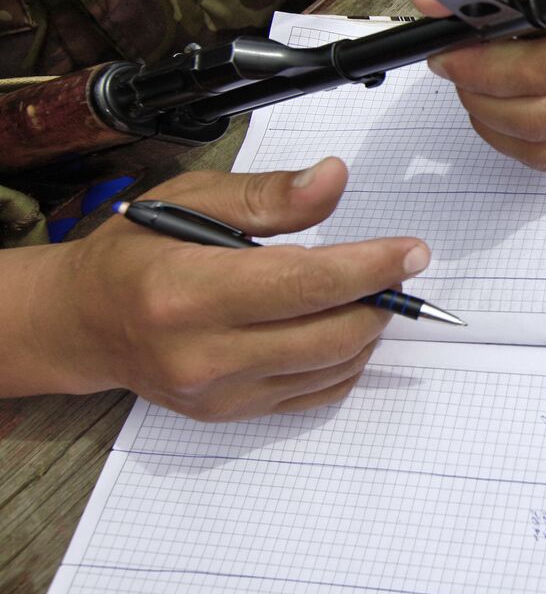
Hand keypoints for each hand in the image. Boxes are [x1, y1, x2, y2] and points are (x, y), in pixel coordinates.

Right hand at [7, 158, 428, 420]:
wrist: (84, 323)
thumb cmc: (138, 251)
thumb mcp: (193, 199)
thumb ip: (269, 195)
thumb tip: (335, 178)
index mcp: (188, 294)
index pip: (305, 285)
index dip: (371, 267)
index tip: (414, 251)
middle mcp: (202, 355)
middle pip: (331, 335)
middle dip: (379, 299)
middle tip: (395, 267)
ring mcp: (218, 394)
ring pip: (332, 368)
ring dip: (367, 328)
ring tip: (365, 291)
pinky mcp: (230, 415)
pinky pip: (316, 394)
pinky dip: (344, 359)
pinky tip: (339, 326)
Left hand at [415, 0, 545, 175]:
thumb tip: (430, 3)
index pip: (545, 71)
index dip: (484, 72)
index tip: (442, 55)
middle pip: (544, 116)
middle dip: (482, 100)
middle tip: (451, 67)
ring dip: (495, 126)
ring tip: (473, 85)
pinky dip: (520, 144)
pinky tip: (499, 107)